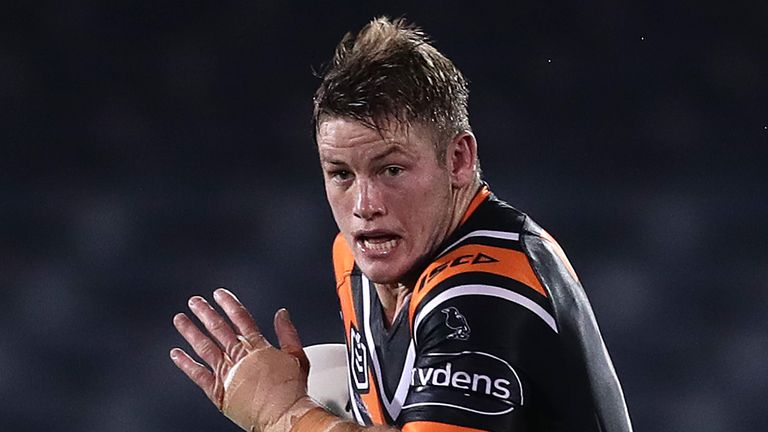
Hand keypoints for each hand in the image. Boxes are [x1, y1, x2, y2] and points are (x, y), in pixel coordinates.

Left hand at [170, 288, 314, 431]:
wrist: (285, 416)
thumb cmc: (293, 391)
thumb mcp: (298, 356)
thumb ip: (288, 332)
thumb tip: (282, 314)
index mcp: (258, 348)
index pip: (241, 319)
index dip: (229, 304)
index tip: (218, 295)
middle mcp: (239, 358)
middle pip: (219, 329)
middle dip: (205, 313)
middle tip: (195, 302)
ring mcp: (227, 374)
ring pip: (205, 347)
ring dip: (191, 331)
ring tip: (180, 320)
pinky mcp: (219, 392)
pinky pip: (198, 375)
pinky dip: (185, 364)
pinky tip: (176, 353)